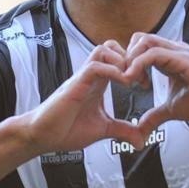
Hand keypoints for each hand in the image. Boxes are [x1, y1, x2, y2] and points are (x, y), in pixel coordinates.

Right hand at [24, 42, 146, 153]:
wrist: (43, 136)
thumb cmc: (67, 130)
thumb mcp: (103, 130)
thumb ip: (123, 130)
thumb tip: (142, 141)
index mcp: (99, 82)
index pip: (118, 58)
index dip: (135, 66)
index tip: (145, 84)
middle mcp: (91, 75)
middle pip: (112, 46)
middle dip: (131, 57)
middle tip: (141, 78)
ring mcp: (83, 77)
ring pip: (104, 49)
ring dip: (122, 61)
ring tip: (132, 80)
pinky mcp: (76, 84)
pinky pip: (96, 66)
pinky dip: (113, 71)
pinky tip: (124, 84)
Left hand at [123, 33, 188, 133]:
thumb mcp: (173, 110)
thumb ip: (155, 116)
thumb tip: (140, 130)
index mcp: (168, 59)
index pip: (140, 48)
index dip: (130, 63)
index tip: (131, 84)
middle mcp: (171, 51)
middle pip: (138, 39)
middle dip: (126, 58)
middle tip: (127, 80)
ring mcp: (177, 52)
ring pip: (144, 41)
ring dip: (130, 59)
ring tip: (129, 80)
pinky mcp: (182, 58)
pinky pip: (153, 53)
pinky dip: (138, 64)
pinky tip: (136, 81)